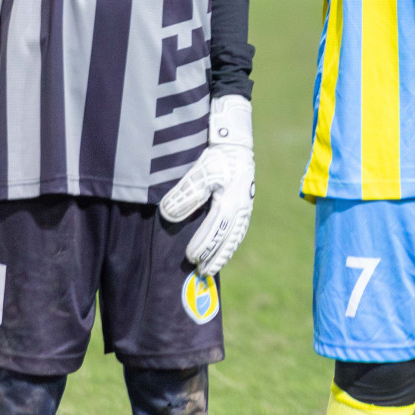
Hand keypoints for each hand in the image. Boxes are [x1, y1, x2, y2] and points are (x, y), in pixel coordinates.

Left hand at [159, 95, 255, 275]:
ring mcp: (246, 205)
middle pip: (228, 238)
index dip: (204, 245)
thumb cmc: (216, 156)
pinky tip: (226, 247)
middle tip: (203, 272)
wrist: (235, 142)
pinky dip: (232, 241)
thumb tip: (168, 216)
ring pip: (236, 235)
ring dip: (225, 252)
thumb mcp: (199, 171)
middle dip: (216, 255)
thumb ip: (185, 194)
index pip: (216, 229)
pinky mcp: (246, 203)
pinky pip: (240, 228)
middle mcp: (241, 206)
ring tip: (214, 267)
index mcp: (231, 200)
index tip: (191, 257)